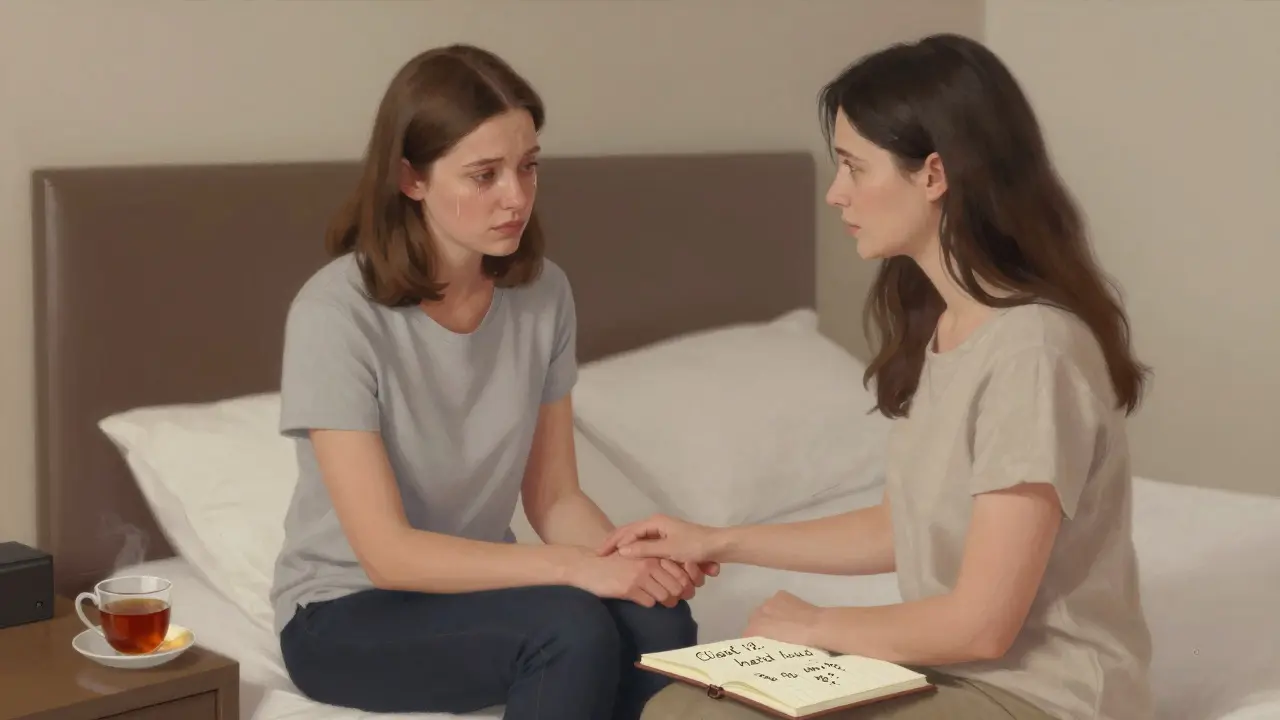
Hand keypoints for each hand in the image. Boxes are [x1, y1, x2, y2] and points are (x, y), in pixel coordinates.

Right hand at [564, 548, 692, 607]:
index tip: (682, 590)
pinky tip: (642, 598)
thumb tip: (679, 579)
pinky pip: (649, 602)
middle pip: (677, 586)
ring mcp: (640, 575)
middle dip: (677, 595)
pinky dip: (648, 602)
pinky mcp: (629, 588)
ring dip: (665, 601)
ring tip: (660, 601)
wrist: (588, 566)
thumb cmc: (614, 562)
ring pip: (665, 596)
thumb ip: (656, 563)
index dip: (684, 584)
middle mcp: (649, 562)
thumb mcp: (637, 556)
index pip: (680, 571)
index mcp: (653, 552)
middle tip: (673, 599)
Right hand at [597, 514, 723, 576]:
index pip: (627, 531)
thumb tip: (623, 550)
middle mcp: (657, 525)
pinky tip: (627, 560)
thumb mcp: (668, 549)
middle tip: (598, 553)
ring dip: (624, 546)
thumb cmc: (694, 545)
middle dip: (614, 541)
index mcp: (655, 523)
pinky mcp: (667, 542)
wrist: (718, 546)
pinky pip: (646, 546)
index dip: (613, 541)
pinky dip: (635, 551)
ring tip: (608, 555)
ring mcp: (662, 533)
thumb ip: (645, 549)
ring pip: (637, 539)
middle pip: (629, 533)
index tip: (600, 553)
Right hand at [743, 591, 823, 646]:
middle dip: (760, 626)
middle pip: (753, 620)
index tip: (763, 646)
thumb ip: (765, 646)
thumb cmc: (798, 644)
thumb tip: (762, 646)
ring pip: (763, 610)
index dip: (754, 640)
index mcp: (754, 629)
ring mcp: (768, 602)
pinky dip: (779, 606)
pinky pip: (774, 602)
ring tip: (783, 624)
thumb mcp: (777, 651)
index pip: (747, 634)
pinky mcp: (780, 594)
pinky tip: (790, 613)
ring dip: (769, 616)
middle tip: (774, 636)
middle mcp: (756, 613)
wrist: (817, 627)